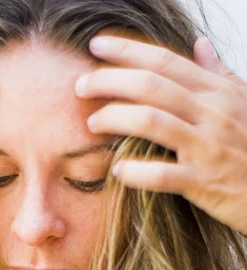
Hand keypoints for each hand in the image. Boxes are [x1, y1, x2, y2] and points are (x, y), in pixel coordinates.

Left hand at [75, 32, 246, 234]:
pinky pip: (163, 175)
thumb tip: (199, 45)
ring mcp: (207, 148)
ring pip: (153, 122)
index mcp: (217, 92)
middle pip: (152, 86)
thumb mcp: (242, 102)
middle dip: (110, 81)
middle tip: (80, 86)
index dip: (128, 50)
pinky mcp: (204, 182)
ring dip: (116, 118)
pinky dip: (136, 172)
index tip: (96, 45)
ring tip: (93, 124)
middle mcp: (211, 114)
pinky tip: (117, 170)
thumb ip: (218, 74)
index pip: (166, 62)